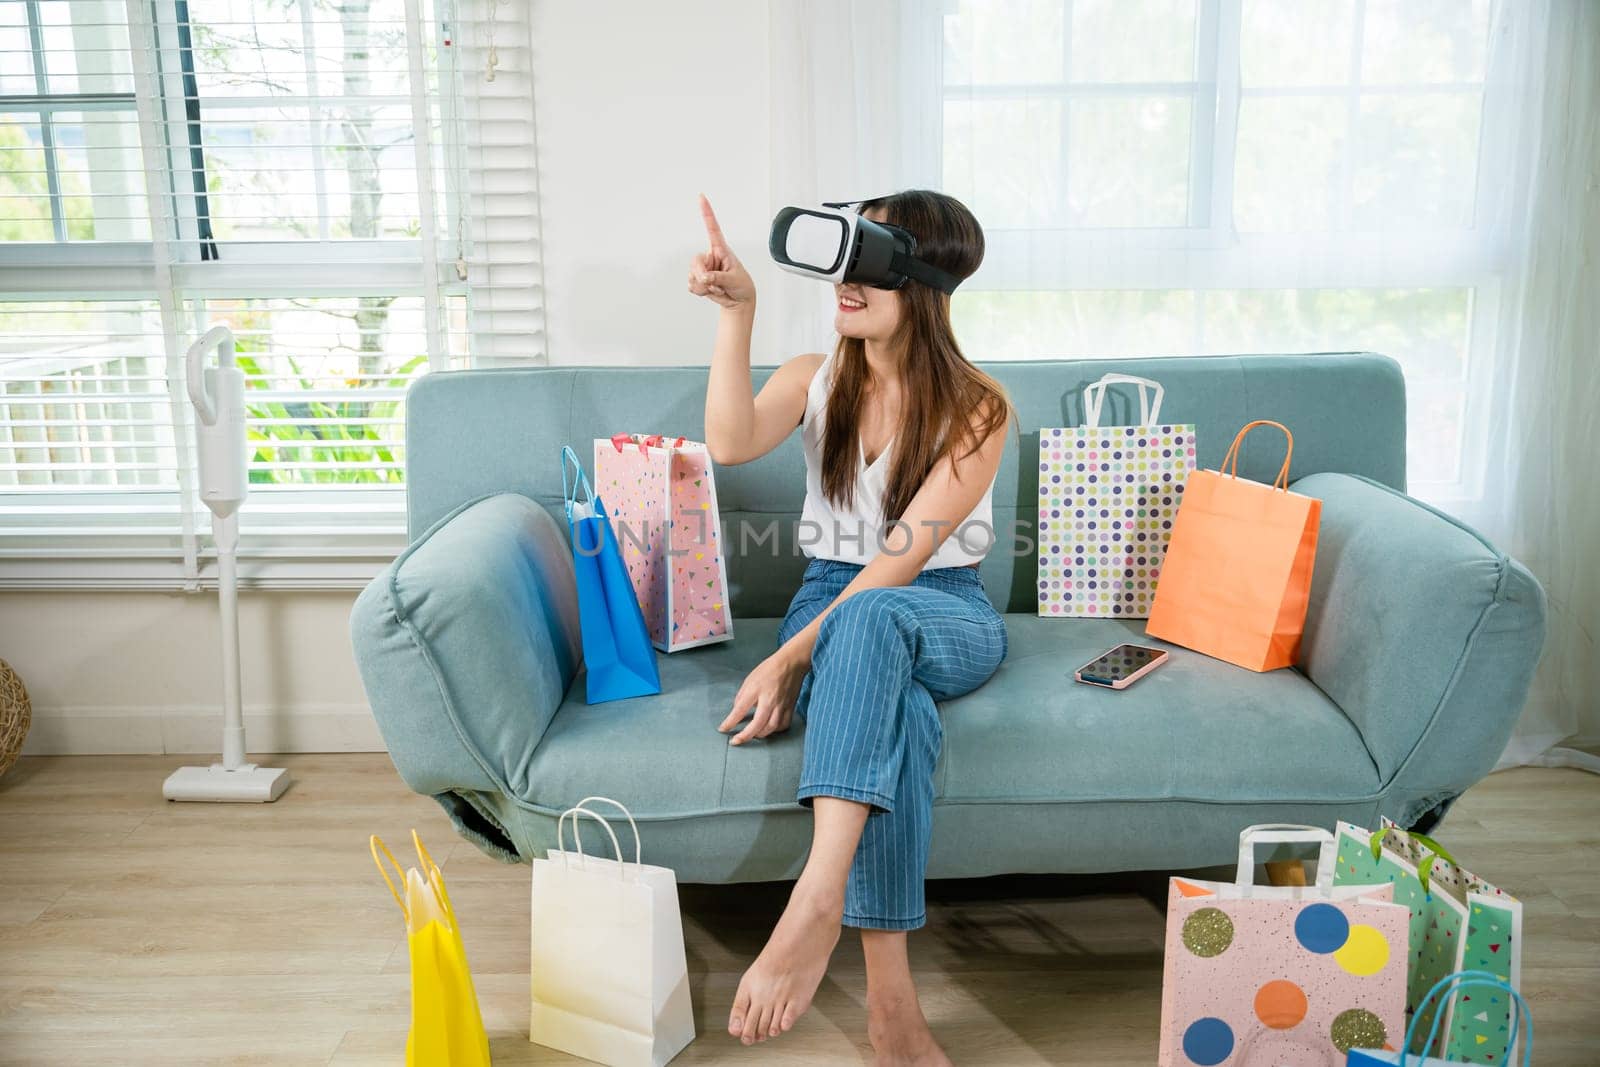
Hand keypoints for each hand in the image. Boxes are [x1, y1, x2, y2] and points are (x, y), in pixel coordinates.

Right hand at [688, 194, 755, 309]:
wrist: (739, 301)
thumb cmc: (742, 285)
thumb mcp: (734, 279)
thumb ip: (718, 277)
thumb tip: (705, 277)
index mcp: (722, 250)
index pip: (713, 229)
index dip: (707, 213)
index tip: (701, 197)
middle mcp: (711, 257)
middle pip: (695, 261)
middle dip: (701, 275)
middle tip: (711, 283)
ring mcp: (703, 269)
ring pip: (692, 275)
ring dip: (704, 285)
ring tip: (717, 287)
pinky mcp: (698, 280)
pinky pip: (692, 285)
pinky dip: (701, 291)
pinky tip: (711, 291)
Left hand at [719, 646, 806, 744]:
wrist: (791, 663)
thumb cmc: (770, 669)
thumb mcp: (749, 679)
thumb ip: (742, 696)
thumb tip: (737, 711)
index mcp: (756, 690)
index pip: (740, 710)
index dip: (730, 722)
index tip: (723, 729)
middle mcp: (769, 699)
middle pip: (757, 724)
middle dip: (745, 736)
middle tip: (735, 741)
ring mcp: (781, 705)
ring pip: (771, 728)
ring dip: (759, 735)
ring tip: (752, 735)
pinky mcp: (790, 707)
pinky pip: (783, 725)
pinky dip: (774, 730)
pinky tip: (768, 728)